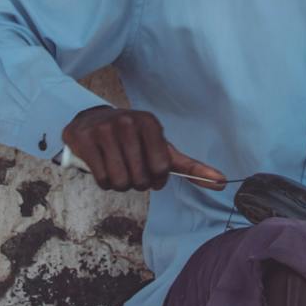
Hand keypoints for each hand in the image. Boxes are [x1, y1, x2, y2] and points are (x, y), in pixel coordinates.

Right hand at [61, 107, 226, 192]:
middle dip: (136, 182)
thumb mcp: (160, 147)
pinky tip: (102, 167)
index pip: (162, 169)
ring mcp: (105, 129)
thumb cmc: (132, 140)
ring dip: (119, 184)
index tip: (152, 173)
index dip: (157, 179)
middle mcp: (128, 122)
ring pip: (120, 182)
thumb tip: (222, 182)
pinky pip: (101, 179)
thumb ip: (190, 166)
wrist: (91, 121)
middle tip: (130, 169)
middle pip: (140, 179)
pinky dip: (104, 182)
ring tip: (116, 168)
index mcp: (150, 123)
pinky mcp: (84, 138)